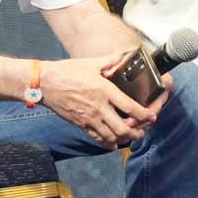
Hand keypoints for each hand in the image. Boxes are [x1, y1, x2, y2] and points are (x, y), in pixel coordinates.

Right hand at [40, 54, 164, 146]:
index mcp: (105, 91)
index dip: (144, 114)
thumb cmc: (67, 71)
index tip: (152, 117)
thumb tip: (124, 54)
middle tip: (143, 131)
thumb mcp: (91, 63)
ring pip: (111, 136)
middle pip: (122, 128)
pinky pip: (96, 138)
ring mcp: (89, 118)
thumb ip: (110, 60)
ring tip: (131, 137)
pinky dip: (107, 143)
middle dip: (136, 132)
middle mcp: (99, 107)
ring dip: (123, 139)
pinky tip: (113, 143)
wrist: (44, 84)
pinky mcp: (80, 124)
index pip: (129, 107)